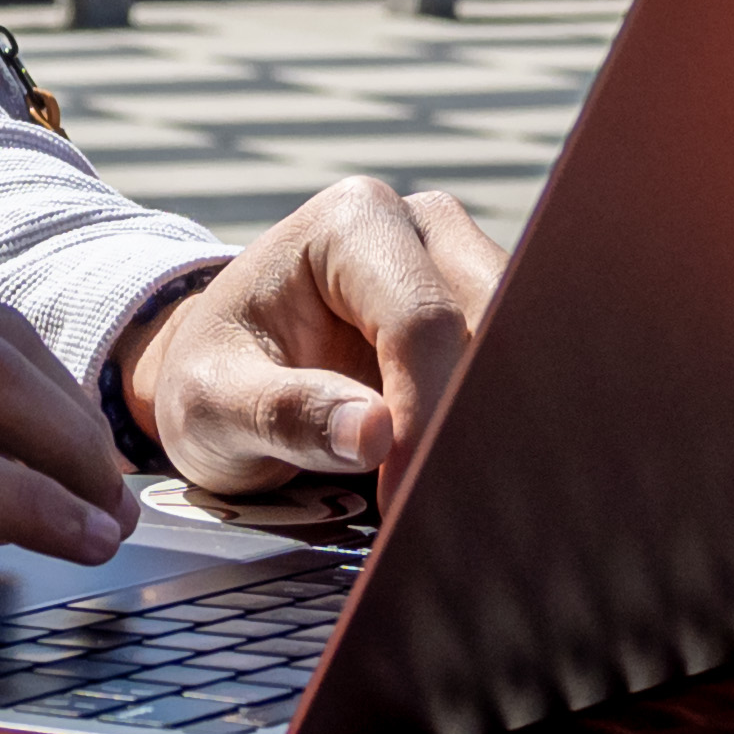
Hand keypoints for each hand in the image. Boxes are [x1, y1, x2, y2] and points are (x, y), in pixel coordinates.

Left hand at [118, 176, 503, 498]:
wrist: (223, 375)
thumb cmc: (213, 377)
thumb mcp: (214, 404)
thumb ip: (286, 415)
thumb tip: (375, 434)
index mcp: (350, 224)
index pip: (422, 321)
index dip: (426, 415)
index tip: (407, 496)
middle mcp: (421, 228)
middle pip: (492, 325)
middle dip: (471, 420)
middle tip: (447, 508)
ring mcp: (460, 269)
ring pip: (520, 349)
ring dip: (493, 426)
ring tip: (455, 501)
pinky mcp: (482, 318)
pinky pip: (514, 372)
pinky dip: (496, 428)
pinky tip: (468, 480)